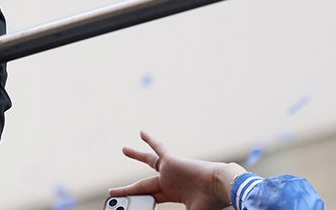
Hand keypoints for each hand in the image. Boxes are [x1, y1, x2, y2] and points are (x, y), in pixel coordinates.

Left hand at [109, 131, 241, 209]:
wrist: (221, 188)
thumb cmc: (210, 203)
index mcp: (175, 195)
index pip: (151, 198)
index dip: (138, 202)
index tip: (127, 206)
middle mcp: (170, 182)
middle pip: (143, 185)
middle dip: (129, 190)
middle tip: (114, 193)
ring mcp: (170, 171)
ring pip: (148, 162)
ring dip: (136, 155)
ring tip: (124, 149)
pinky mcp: (171, 161)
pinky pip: (158, 149)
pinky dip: (150, 140)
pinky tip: (141, 133)